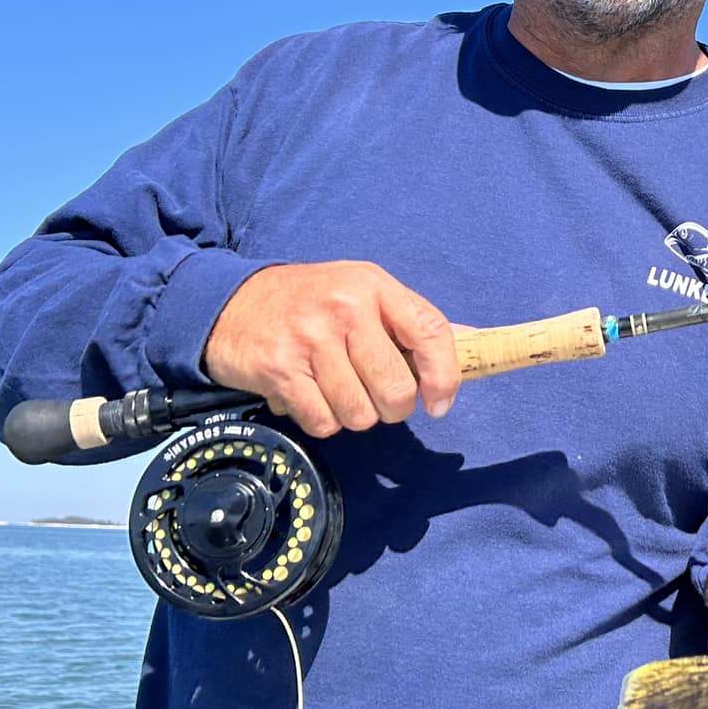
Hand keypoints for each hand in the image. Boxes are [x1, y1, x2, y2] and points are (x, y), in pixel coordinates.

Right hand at [203, 261, 461, 437]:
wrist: (230, 302)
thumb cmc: (311, 302)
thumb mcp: (364, 294)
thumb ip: (414, 322)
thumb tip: (477, 341)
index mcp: (376, 287)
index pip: (431, 332)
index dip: (445, 377)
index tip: (440, 404)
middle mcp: (346, 308)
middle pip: (396, 389)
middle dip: (392, 408)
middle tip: (376, 397)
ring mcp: (311, 338)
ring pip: (360, 413)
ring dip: (353, 415)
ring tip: (336, 390)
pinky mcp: (281, 369)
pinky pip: (323, 421)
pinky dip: (322, 420)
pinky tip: (309, 395)